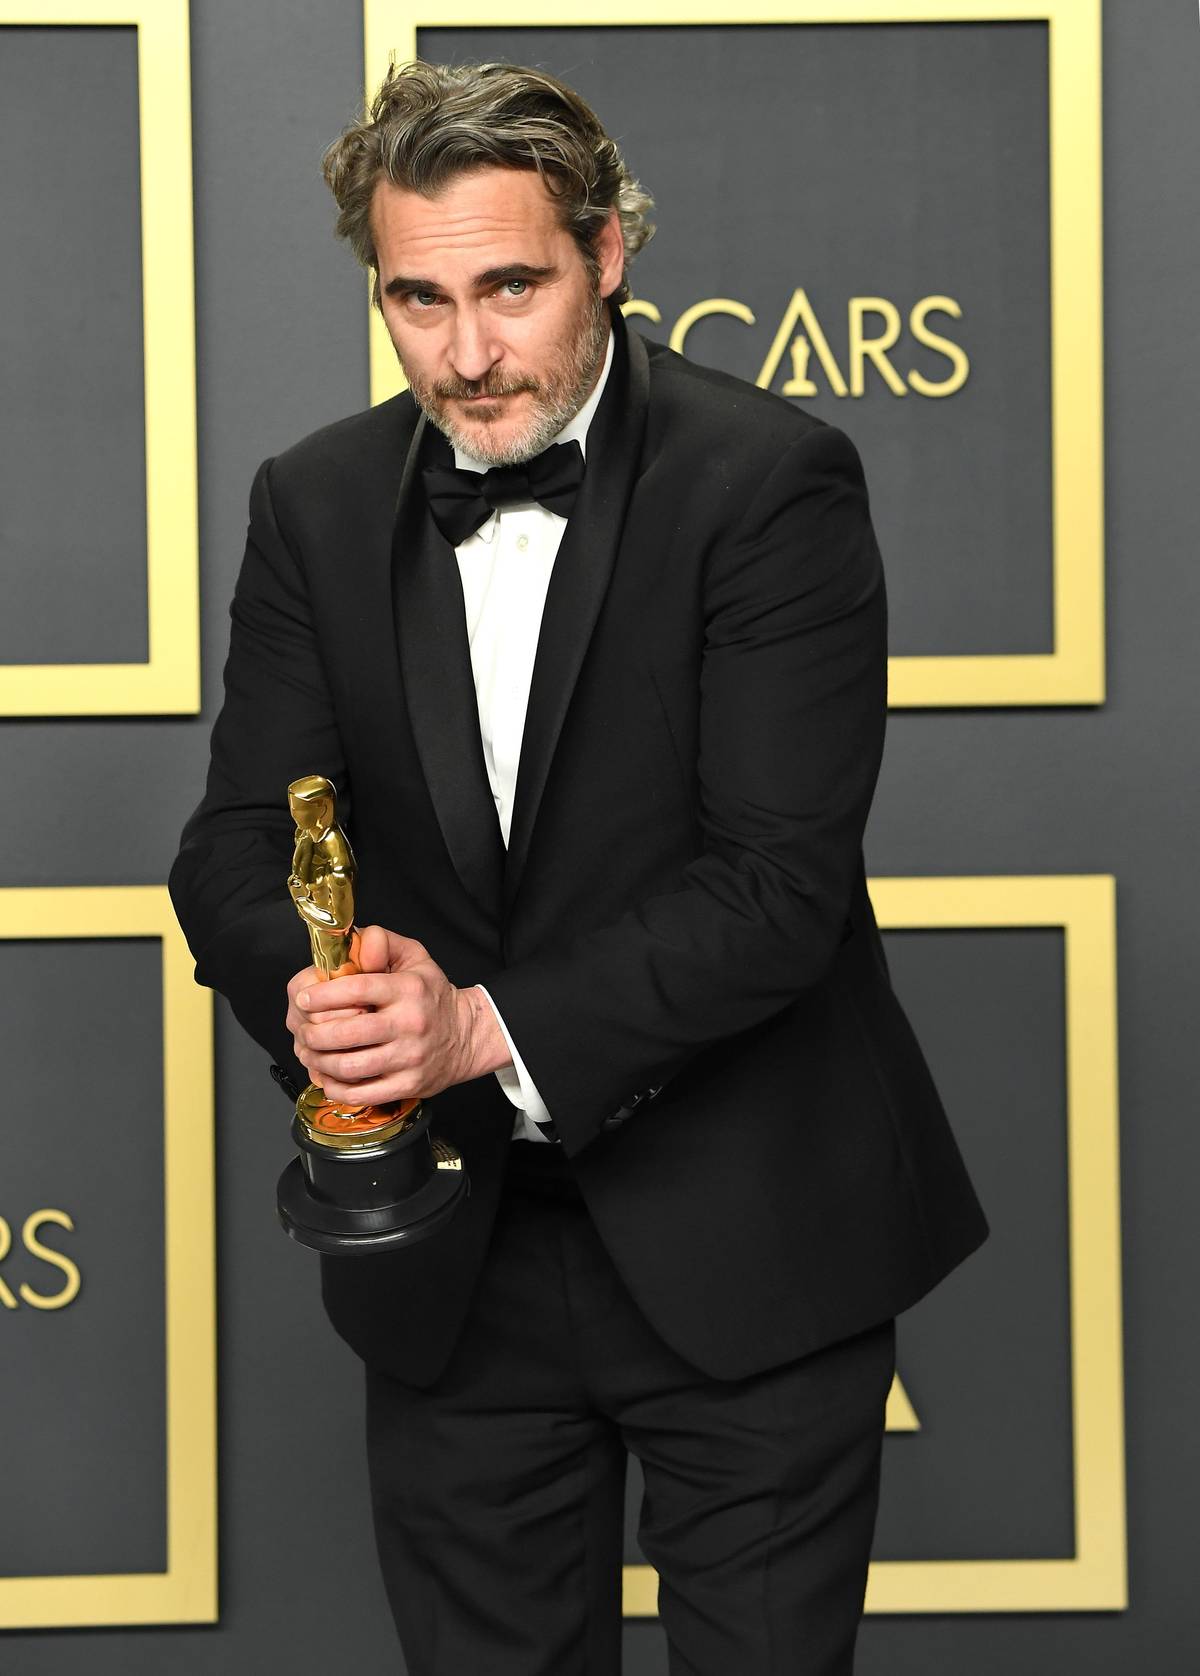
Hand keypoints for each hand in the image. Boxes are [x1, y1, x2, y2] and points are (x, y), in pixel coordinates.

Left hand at [285, 925, 510, 1105]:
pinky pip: (362, 1093)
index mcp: (408, 989)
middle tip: (303, 1031)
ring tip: (310, 1053)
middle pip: (347, 1033)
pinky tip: (328, 1077)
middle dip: (313, 1033)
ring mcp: (409, 1059)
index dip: (322, 995)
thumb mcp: (415, 957)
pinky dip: (336, 1088)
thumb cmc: (432, 996)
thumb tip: (353, 941)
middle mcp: (409, 1024)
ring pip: (351, 1066)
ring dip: (320, 1062)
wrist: (466, 1036)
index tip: (303, 999)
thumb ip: (382, 942)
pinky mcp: (409, 1085)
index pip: (357, 990)